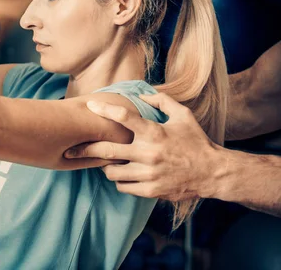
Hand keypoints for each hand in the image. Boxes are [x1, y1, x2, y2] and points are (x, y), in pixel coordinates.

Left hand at [64, 93, 218, 200]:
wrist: (213, 173)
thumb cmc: (195, 141)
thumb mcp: (182, 115)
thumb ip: (161, 101)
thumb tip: (141, 94)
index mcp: (154, 132)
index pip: (124, 117)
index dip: (104, 109)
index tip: (90, 105)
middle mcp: (148, 153)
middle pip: (106, 150)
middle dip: (84, 150)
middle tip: (70, 150)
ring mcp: (148, 174)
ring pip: (111, 172)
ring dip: (106, 167)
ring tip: (108, 162)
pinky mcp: (150, 190)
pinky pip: (123, 186)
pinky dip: (120, 180)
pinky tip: (124, 174)